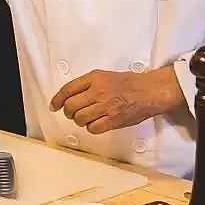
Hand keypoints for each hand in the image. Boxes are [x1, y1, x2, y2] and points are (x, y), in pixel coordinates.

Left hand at [49, 66, 185, 133]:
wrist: (149, 90)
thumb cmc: (128, 83)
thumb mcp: (104, 76)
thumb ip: (86, 85)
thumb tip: (67, 98)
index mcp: (94, 78)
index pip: (67, 89)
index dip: (57, 100)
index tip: (54, 106)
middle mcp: (98, 91)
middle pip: (71, 107)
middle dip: (69, 112)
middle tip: (74, 113)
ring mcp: (106, 106)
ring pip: (80, 119)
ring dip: (80, 121)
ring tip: (88, 117)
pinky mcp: (114, 119)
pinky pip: (93, 128)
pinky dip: (92, 128)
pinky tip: (97, 123)